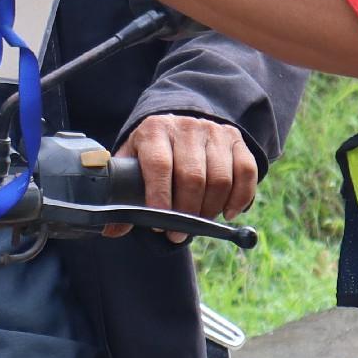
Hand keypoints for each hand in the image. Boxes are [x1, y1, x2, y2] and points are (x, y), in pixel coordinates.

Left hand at [110, 114, 258, 242]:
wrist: (179, 122)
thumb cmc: (152, 151)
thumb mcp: (133, 163)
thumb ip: (122, 194)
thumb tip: (110, 230)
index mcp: (154, 130)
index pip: (159, 165)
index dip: (159, 197)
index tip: (159, 225)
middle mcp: (185, 127)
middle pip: (192, 176)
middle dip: (186, 212)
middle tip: (178, 234)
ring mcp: (213, 131)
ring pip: (220, 179)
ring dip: (211, 209)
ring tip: (199, 221)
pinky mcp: (235, 139)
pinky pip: (246, 173)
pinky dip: (239, 198)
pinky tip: (227, 212)